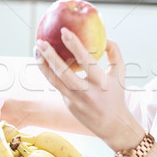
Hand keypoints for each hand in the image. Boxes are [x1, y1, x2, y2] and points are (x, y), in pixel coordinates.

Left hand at [35, 28, 144, 151]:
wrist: (112, 125)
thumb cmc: (116, 94)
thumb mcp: (120, 73)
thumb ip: (115, 53)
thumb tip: (105, 37)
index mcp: (101, 82)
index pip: (86, 61)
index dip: (75, 45)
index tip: (64, 31)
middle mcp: (87, 92)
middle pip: (64, 73)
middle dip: (50, 56)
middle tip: (41, 41)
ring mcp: (75, 100)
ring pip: (55, 81)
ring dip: (43, 65)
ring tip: (36, 50)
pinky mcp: (68, 104)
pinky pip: (57, 86)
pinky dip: (49, 73)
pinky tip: (43, 61)